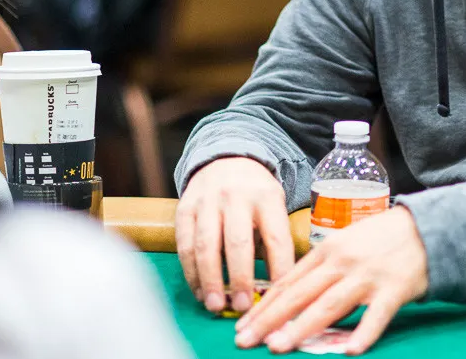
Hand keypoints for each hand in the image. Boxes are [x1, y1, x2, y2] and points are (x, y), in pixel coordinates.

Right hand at [175, 157, 294, 314]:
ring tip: (215, 305)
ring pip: (206, 246)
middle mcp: (236, 197)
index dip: (279, 268)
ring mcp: (207, 202)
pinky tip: (200, 290)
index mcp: (267, 197)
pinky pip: (185, 245)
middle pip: (238, 242)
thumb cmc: (256, 192)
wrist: (225, 159)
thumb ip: (275, 237)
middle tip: (243, 306)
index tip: (279, 295)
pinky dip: (191, 272)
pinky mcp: (184, 209)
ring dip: (210, 280)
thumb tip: (281, 284)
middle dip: (240, 278)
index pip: (276, 237)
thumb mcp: (275, 204)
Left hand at [234, 206, 428, 354]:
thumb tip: (287, 293)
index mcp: (329, 249)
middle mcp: (344, 262)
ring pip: (329, 305)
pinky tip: (349, 351)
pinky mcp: (394, 291)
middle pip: (301, 295)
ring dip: (302, 328)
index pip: (290, 281)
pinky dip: (363, 334)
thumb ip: (320, 266)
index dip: (265, 306)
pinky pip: (376, 317)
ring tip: (279, 346)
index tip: (244, 325)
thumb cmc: (382, 237)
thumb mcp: (345, 241)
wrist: (427, 228)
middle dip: (271, 320)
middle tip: (246, 340)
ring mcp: (369, 277)